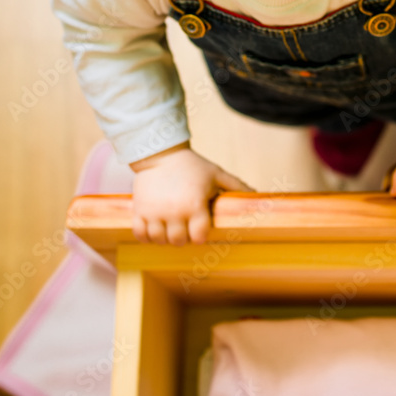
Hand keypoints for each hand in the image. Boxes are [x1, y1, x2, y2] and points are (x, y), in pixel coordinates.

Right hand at [129, 143, 253, 245]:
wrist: (160, 154)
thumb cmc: (192, 165)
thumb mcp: (216, 174)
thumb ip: (235, 186)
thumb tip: (256, 194)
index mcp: (195, 205)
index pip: (199, 236)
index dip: (201, 235)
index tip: (200, 229)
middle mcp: (174, 212)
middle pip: (179, 241)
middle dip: (184, 238)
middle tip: (185, 227)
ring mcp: (154, 213)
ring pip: (159, 240)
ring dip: (166, 238)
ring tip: (170, 228)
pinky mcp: (139, 211)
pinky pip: (140, 234)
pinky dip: (146, 236)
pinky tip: (154, 228)